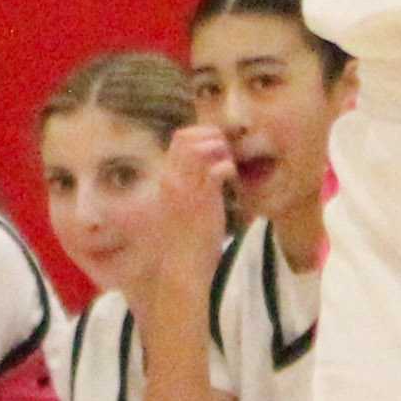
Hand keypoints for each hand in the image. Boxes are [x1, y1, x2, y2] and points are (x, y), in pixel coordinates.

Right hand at [155, 126, 236, 254]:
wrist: (183, 265)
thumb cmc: (186, 239)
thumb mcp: (183, 205)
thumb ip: (191, 185)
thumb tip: (208, 170)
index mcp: (168, 178)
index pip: (179, 137)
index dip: (201, 134)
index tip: (217, 148)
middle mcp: (173, 178)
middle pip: (187, 136)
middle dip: (211, 137)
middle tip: (225, 155)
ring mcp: (186, 187)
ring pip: (201, 148)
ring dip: (220, 151)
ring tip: (228, 168)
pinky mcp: (201, 199)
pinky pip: (216, 168)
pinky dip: (228, 168)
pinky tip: (232, 180)